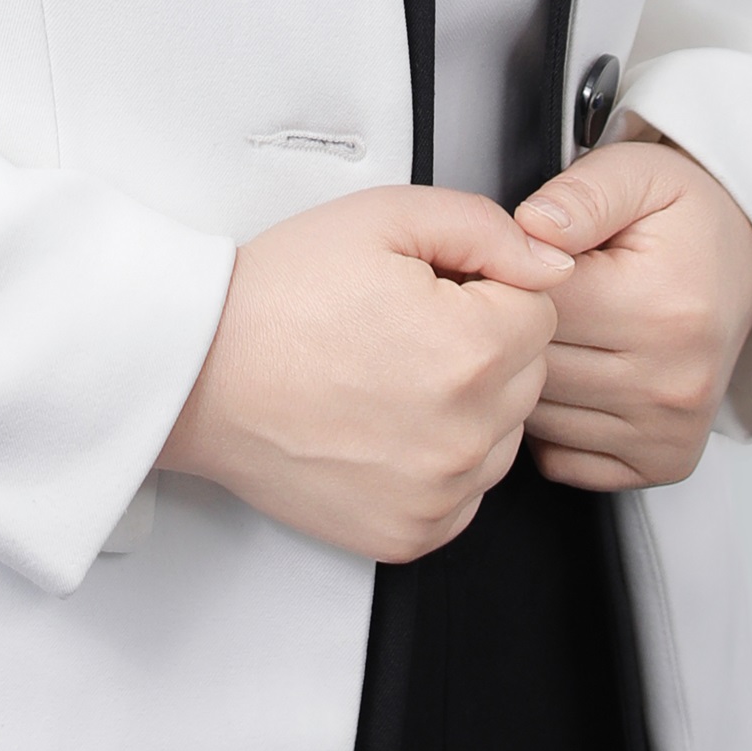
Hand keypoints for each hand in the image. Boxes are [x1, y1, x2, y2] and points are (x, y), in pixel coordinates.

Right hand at [158, 187, 575, 562]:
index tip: (428, 292)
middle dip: (482, 345)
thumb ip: (486, 228)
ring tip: (386, 377)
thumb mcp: (384, 217)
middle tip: (400, 329)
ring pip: (502, 437)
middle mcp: (464, 434)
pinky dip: (437, 463)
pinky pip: (465, 495)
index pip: (540, 310)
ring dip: (467, 407)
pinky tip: (383, 425)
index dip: (483, 289)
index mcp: (472, 349)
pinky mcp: (410, 533)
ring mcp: (438, 494)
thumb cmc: (276, 299)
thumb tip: (553, 262)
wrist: (198, 373)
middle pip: (528, 376)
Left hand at [511, 134, 751, 489]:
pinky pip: (565, 460)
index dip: (510, 281)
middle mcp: (673, 381)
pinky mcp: (665, 462)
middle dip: (518, 331)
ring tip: (560, 332)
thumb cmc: (687, 220)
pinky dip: (553, 427)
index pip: (538, 312)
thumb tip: (532, 228)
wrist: (746, 258)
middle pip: (537, 370)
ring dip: (532, 379)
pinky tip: (576, 377)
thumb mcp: (636, 173)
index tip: (521, 262)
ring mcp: (670, 430)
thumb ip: (580, 196)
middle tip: (536, 296)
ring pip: (541, 420)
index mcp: (662, 309)